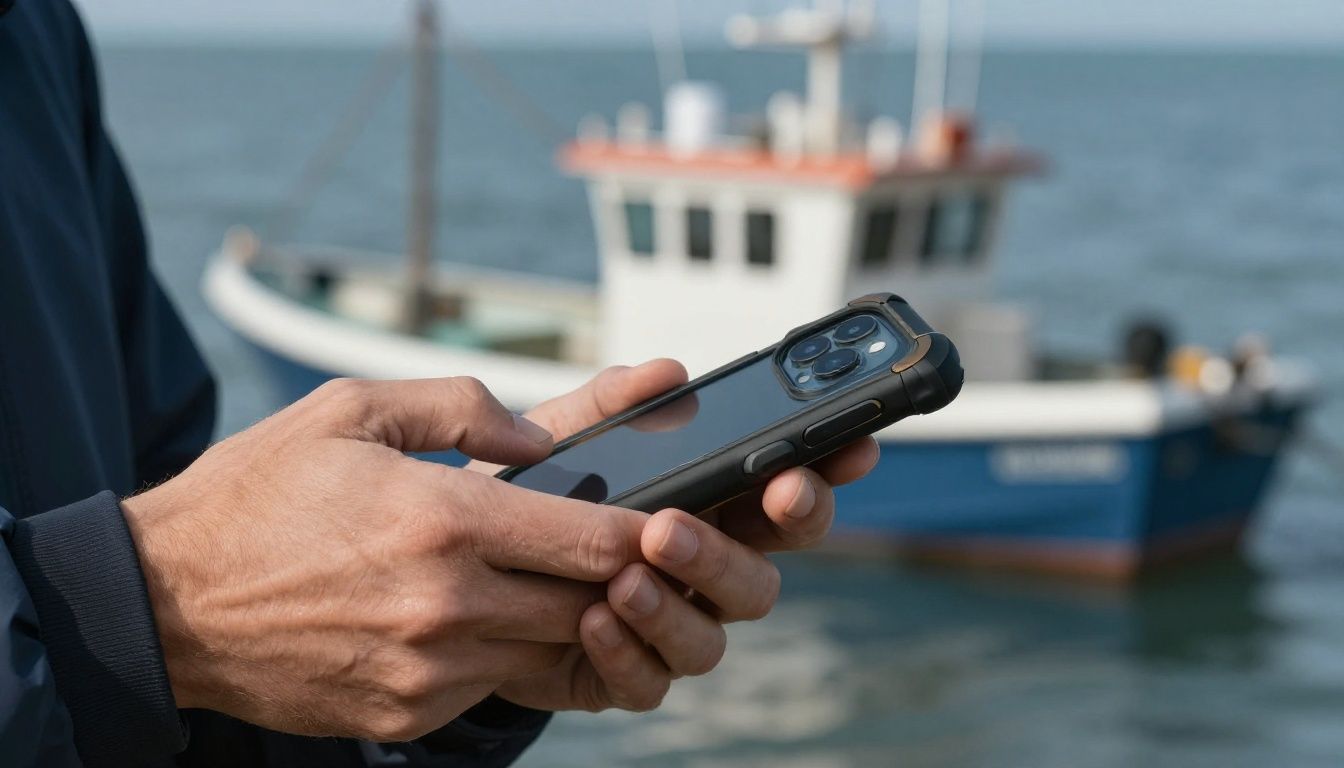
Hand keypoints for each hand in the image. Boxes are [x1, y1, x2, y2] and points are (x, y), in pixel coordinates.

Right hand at [121, 377, 650, 740]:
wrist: (167, 602)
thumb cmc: (259, 494)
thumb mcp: (352, 410)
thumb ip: (461, 406)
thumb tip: (541, 438)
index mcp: (443, 521)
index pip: (594, 540)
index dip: (648, 533)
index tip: (669, 522)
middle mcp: (447, 605)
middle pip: (590, 603)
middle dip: (619, 578)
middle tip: (622, 550)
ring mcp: (429, 671)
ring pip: (551, 652)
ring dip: (567, 618)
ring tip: (548, 578)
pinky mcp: (408, 713)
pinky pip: (494, 686)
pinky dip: (506, 653)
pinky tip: (479, 615)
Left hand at [471, 360, 878, 711]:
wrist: (468, 569)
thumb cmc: (533, 496)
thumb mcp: (567, 436)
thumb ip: (614, 402)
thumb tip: (667, 373)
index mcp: (711, 509)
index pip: (786, 498)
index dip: (825, 477)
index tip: (845, 453)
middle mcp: (705, 575)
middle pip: (762, 578)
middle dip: (728, 553)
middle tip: (671, 527)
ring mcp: (671, 629)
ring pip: (712, 638)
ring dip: (674, 606)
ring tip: (624, 576)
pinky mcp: (626, 675)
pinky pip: (649, 681)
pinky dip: (625, 650)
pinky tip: (593, 618)